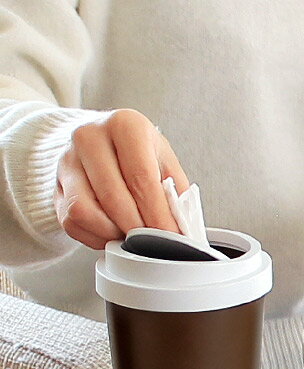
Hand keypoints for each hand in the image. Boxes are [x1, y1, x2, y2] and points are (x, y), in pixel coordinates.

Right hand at [54, 109, 190, 247]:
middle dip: (137, 229)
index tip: (170, 236)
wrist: (97, 140)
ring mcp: (68, 160)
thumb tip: (182, 228)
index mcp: (125, 125)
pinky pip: (71, 221)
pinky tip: (111, 232)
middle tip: (153, 242)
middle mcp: (90, 137)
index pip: (141, 178)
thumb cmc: (135, 153)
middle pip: (113, 197)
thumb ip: (174, 191)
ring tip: (131, 235)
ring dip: (112, 233)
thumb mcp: (162, 160)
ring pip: (85, 212)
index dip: (157, 215)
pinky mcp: (56, 184)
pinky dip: (94, 236)